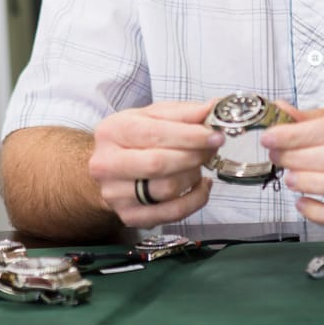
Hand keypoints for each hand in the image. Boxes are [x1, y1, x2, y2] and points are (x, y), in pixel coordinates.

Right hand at [88, 101, 224, 226]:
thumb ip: (183, 112)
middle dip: (194, 156)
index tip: (215, 135)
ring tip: (199, 165)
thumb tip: (212, 108)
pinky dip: (195, 199)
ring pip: (167, 189)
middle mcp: (108, 164)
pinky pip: (172, 213)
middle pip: (159, 164)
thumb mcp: (152, 116)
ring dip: (193, 176)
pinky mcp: (130, 216)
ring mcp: (116, 194)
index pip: (155, 134)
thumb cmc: (133, 138)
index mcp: (113, 131)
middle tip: (212, 149)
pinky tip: (199, 186)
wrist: (109, 167)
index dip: (190, 136)